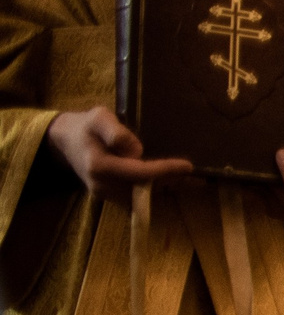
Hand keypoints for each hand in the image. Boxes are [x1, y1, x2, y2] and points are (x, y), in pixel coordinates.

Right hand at [44, 107, 190, 198]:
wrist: (65, 141)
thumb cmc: (85, 126)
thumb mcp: (99, 117)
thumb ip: (117, 132)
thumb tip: (136, 150)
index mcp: (99, 166)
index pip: (139, 173)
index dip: (165, 170)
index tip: (188, 166)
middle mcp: (102, 185)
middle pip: (144, 188)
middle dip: (168, 180)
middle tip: (187, 170)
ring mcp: (104, 194)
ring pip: (142, 196)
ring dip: (162, 185)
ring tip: (180, 173)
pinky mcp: (109, 197)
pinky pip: (135, 197)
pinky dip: (152, 188)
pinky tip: (165, 177)